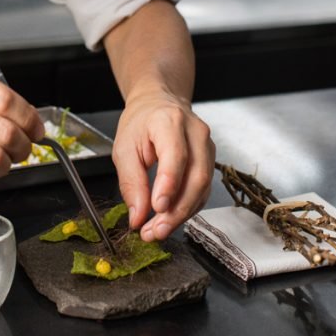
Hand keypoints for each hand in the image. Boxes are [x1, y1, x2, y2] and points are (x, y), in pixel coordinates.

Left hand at [111, 90, 214, 241]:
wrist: (159, 105)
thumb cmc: (141, 123)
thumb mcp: (124, 148)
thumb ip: (131, 183)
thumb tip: (138, 216)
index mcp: (170, 122)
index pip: (176, 155)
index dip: (169, 184)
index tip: (157, 208)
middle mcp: (196, 133)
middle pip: (197, 176)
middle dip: (177, 209)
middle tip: (156, 230)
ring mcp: (208, 146)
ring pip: (203, 187)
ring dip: (182, 213)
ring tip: (158, 230)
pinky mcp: (210, 161)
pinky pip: (203, 190)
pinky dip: (187, 208)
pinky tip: (170, 219)